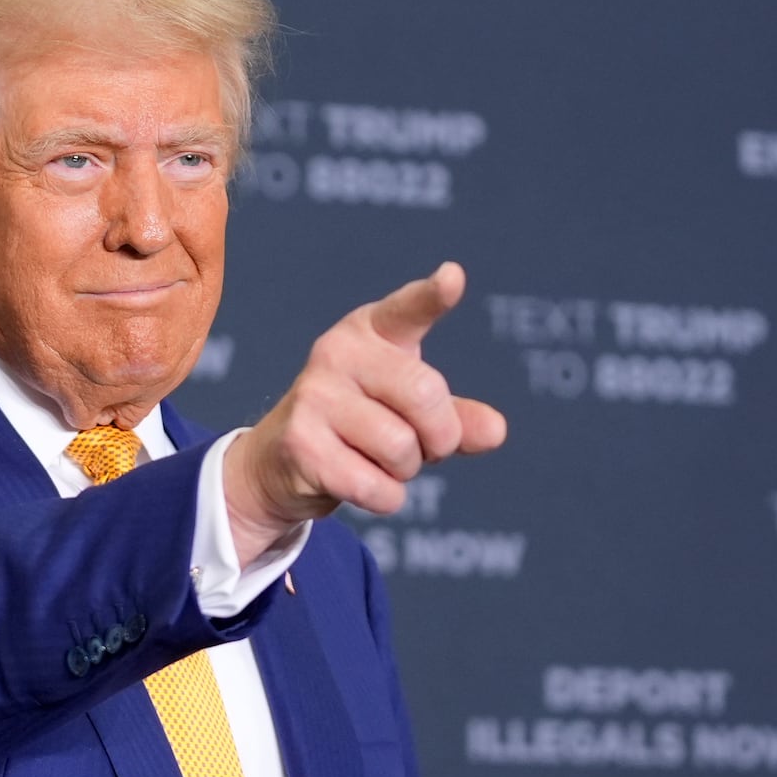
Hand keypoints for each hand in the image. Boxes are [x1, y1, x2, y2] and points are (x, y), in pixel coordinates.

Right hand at [223, 262, 506, 564]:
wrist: (281, 462)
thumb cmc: (360, 426)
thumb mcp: (412, 414)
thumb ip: (457, 418)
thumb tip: (494, 431)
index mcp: (371, 331)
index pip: (408, 310)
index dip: (433, 296)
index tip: (454, 277)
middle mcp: (337, 352)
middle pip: (425, 395)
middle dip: (440, 438)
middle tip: (421, 447)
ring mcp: (314, 395)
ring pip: (402, 448)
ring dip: (405, 471)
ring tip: (377, 460)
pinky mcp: (300, 442)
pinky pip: (376, 486)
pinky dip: (385, 498)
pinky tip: (359, 481)